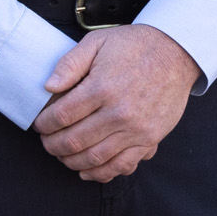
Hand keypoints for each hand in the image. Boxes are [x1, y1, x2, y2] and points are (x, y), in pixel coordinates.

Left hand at [32, 25, 199, 182]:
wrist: (177, 53)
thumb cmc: (135, 46)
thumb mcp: (98, 42)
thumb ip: (70, 63)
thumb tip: (49, 86)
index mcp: (102, 87)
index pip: (62, 115)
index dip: (45, 124)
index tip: (40, 124)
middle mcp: (119, 112)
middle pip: (75, 140)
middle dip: (53, 145)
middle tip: (46, 141)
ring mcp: (136, 129)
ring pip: (95, 158)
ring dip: (71, 161)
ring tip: (62, 155)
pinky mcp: (150, 139)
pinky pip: (122, 166)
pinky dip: (101, 173)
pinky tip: (86, 171)